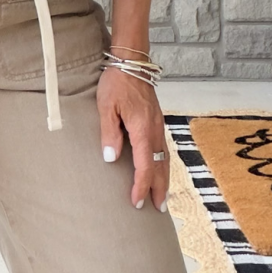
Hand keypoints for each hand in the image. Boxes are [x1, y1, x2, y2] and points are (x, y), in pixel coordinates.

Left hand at [96, 65, 168, 210]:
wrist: (133, 62)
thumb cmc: (117, 82)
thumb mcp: (106, 106)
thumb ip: (109, 133)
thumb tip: (110, 159)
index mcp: (142, 129)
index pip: (145, 165)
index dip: (141, 186)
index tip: (136, 202)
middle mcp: (155, 130)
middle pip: (160, 166)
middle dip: (159, 189)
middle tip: (157, 209)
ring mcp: (159, 125)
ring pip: (165, 158)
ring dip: (164, 179)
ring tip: (162, 197)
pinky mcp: (158, 121)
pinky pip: (164, 149)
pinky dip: (164, 164)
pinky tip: (159, 169)